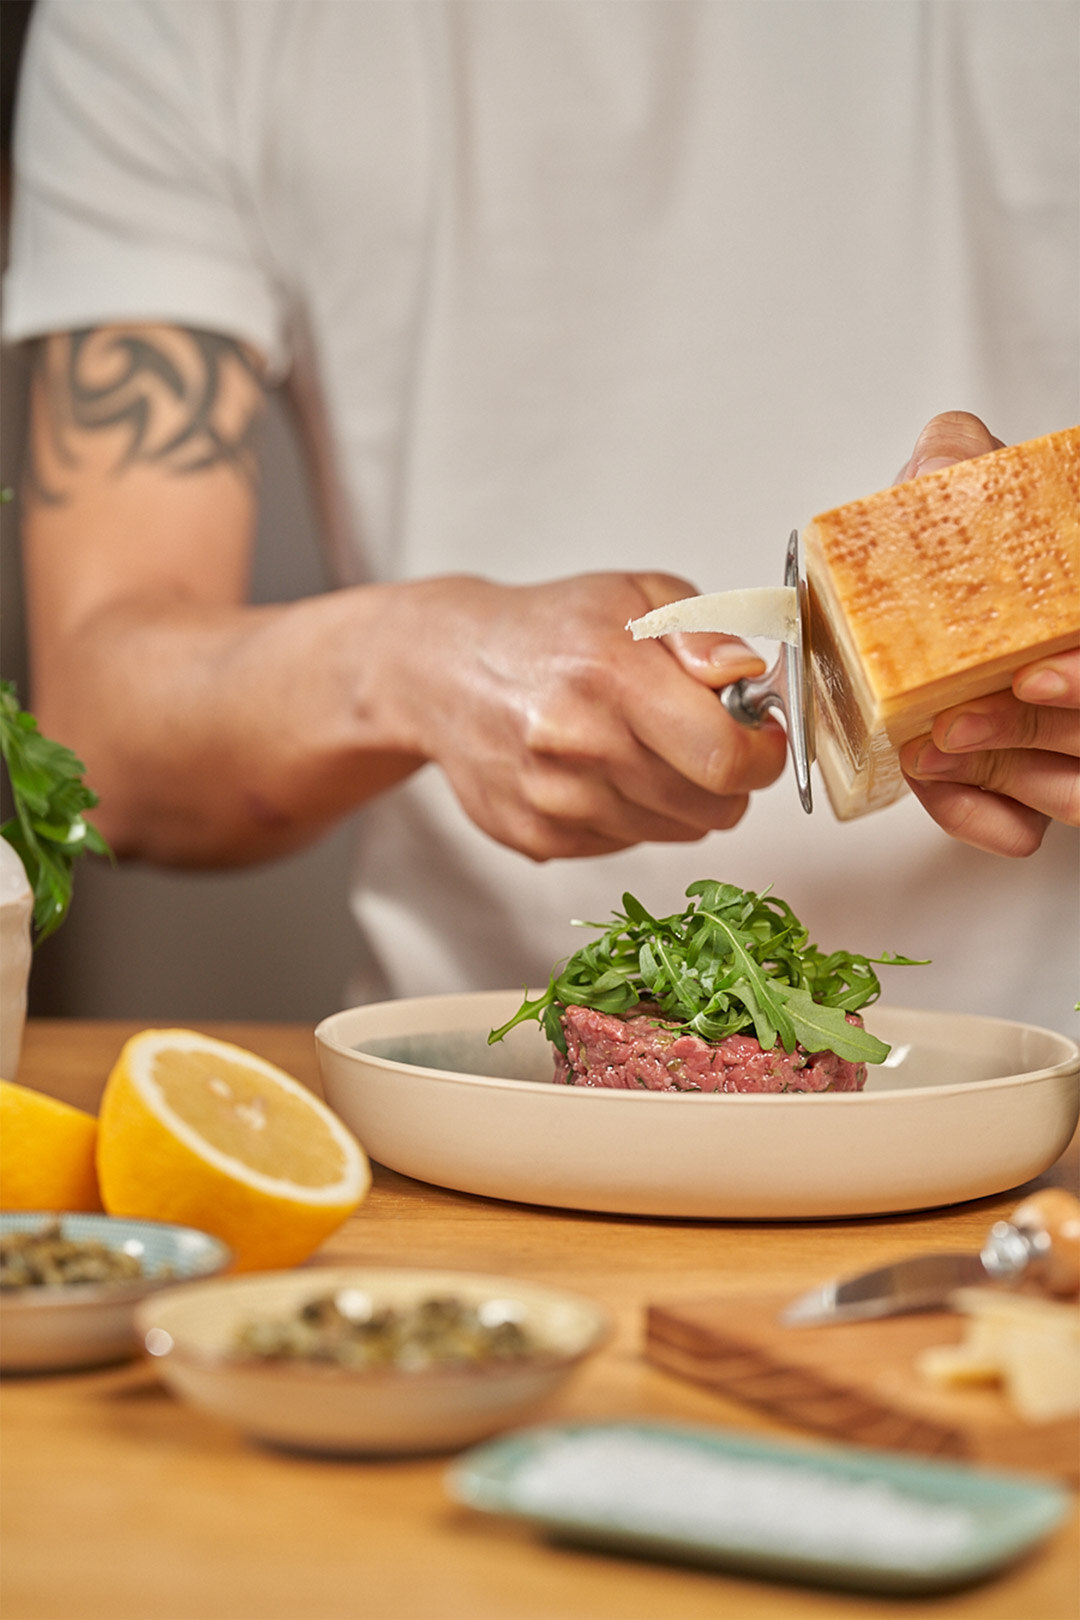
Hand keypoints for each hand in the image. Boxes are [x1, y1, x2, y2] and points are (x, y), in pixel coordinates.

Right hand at [394, 571, 786, 859]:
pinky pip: (628, 844)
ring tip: (641, 747)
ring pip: (676, 832)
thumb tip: (747, 675)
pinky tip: (597, 770)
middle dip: (728, 778)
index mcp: (610, 674)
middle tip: (703, 739)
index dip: (764, 755)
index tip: (762, 738)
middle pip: (712, 808)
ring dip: (679, 797)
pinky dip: (631, 813)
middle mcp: (578, 745)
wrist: (442, 670)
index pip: (725, 757)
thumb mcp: (635, 595)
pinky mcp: (537, 838)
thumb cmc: (548, 631)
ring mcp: (554, 800)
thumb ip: (702, 632)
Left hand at [895, 412, 1078, 855]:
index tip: (1031, 672)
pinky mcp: (1024, 785)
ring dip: (1004, 777)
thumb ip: (959, 459)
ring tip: (927, 751)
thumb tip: (952, 450)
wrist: (896, 584)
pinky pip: (1025, 828)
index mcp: (1076, 616)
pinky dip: (980, 817)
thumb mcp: (957, 478)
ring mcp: (1066, 737)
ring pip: (1076, 792)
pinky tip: (934, 785)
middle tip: (953, 722)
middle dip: (1028, 730)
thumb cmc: (946, 538)